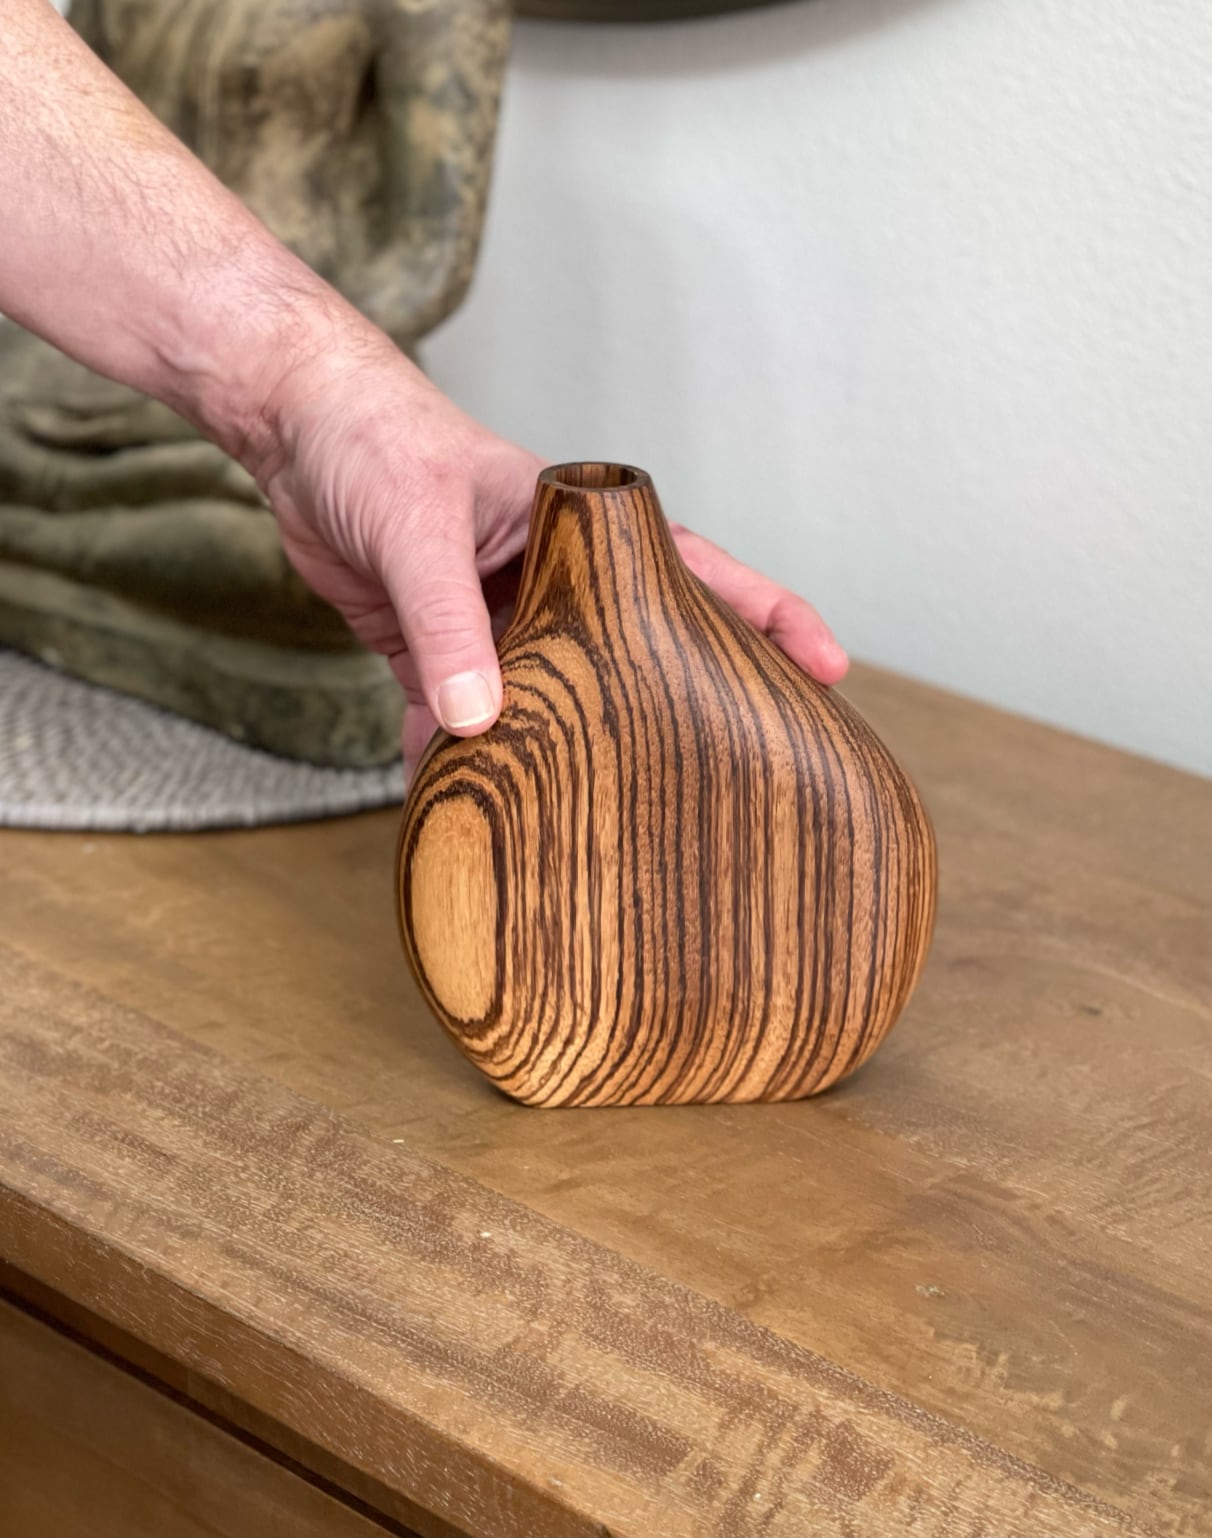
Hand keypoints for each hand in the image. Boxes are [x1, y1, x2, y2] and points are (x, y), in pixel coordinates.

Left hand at [255, 331, 847, 778]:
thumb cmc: (375, 439)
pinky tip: (455, 804)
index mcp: (581, 532)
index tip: (829, 669)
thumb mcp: (420, 528)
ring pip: (548, 698)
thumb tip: (481, 723)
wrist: (292, 426)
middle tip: (730, 775)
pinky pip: (461, 717)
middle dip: (676, 706)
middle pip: (634, 653)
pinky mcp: (438, 649)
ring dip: (556, 750)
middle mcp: (554, 580)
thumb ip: (451, 626)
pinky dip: (455, 756)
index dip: (766, 617)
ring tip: (589, 820)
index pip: (696, 571)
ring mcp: (498, 620)